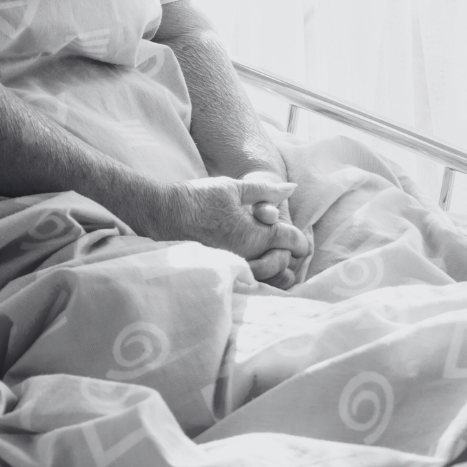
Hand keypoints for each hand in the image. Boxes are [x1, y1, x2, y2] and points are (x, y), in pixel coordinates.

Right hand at [143, 175, 310, 285]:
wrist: (163, 214)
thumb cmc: (199, 197)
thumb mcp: (235, 187)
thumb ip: (266, 190)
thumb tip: (292, 188)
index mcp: (253, 235)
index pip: (288, 241)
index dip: (300, 241)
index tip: (303, 241)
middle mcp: (245, 256)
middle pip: (280, 264)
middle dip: (287, 256)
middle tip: (288, 249)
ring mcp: (231, 267)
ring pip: (265, 276)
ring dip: (273, 268)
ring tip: (273, 258)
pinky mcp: (219, 271)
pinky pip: (246, 279)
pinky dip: (256, 274)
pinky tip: (253, 263)